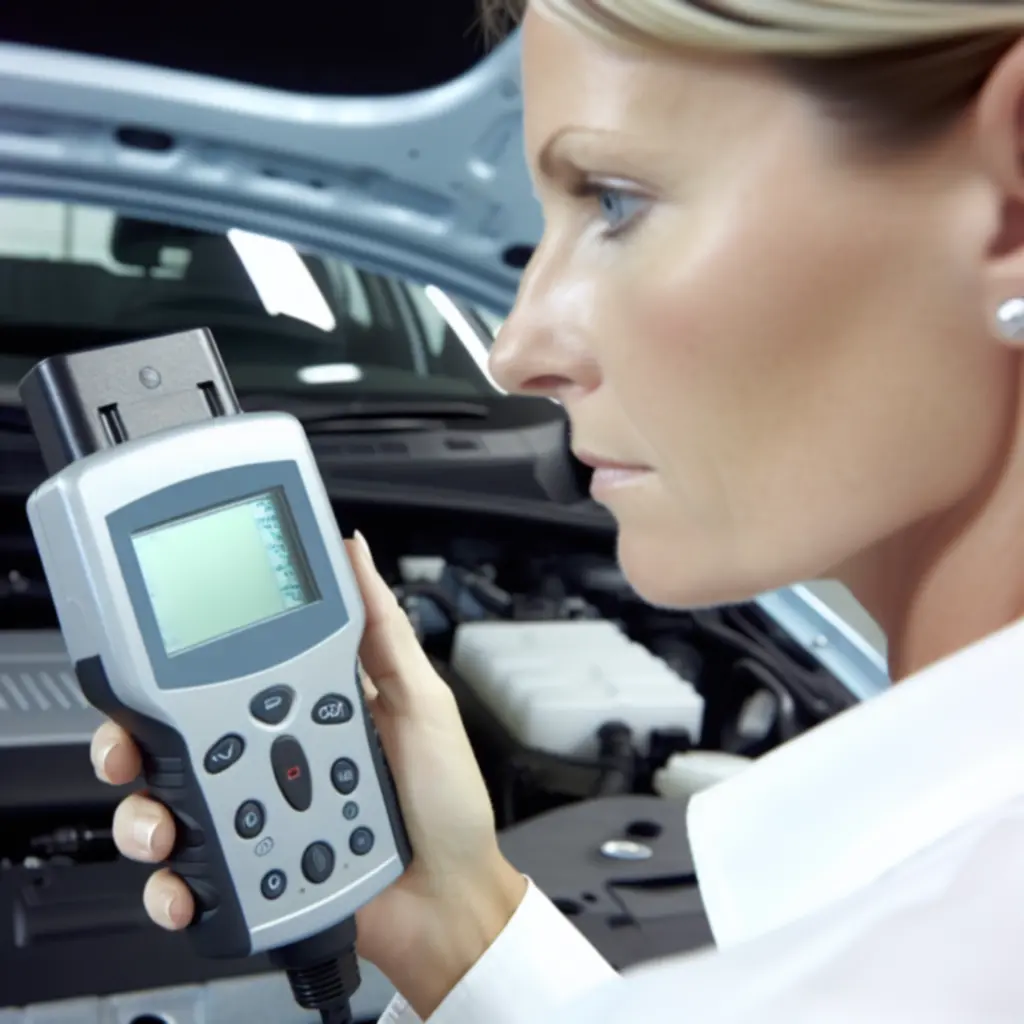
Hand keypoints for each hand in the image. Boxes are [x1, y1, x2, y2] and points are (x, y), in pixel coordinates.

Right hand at [90, 531, 526, 1017]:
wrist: (449, 903)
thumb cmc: (446, 801)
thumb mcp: (424, 702)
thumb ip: (385, 632)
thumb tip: (355, 553)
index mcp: (308, 708)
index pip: (230, 674)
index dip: (184, 668)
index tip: (154, 662)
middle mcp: (272, 757)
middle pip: (178, 738)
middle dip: (136, 743)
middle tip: (134, 752)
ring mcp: (258, 816)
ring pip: (167, 805)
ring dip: (146, 816)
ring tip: (168, 828)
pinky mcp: (250, 876)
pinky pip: (188, 877)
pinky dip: (172, 885)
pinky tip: (189, 886)